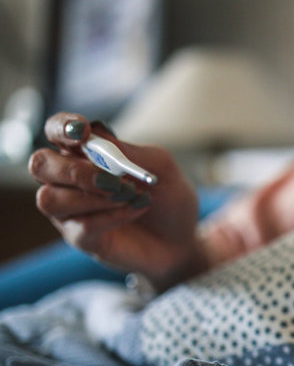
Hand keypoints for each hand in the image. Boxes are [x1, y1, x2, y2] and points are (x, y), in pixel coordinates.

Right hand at [29, 112, 205, 289]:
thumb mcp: (161, 167)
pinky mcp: (81, 238)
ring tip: (129, 196)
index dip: (62, 127)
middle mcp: (69, 179)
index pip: (56, 130)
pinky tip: (135, 210)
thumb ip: (129, 152)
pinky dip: (113, 216)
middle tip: (113, 180)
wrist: (182, 237)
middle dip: (74, 170)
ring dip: (92, 197)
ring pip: (50, 200)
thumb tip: (97, 137)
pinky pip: (81, 225)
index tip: (82, 132)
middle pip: (40, 165)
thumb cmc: (168, 196)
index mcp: (86, 152)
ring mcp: (71, 211)